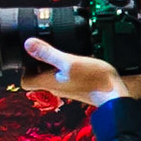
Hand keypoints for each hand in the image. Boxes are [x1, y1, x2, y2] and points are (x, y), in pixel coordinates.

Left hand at [21, 39, 140, 106]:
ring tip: (66, 52)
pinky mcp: (80, 86)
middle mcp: (56, 87)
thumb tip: (28, 44)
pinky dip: (69, 68)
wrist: (116, 95)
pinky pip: (67, 76)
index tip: (31, 56)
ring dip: (56, 64)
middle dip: (40, 63)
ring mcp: (68, 87)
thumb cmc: (95, 81)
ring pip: (54, 76)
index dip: (24, 69)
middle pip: (39, 77)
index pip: (25, 80)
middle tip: (49, 49)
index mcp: (49, 82)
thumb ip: (48, 53)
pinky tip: (79, 60)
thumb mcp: (70, 61)